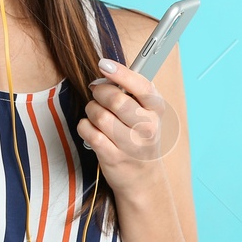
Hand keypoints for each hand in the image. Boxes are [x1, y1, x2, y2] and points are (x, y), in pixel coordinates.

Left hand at [78, 60, 182, 198]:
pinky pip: (88, 131)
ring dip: (91, 110)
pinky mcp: (113, 157)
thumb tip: (105, 72)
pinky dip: (84, 126)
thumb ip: (130, 91)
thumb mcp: (145, 113)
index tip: (103, 64)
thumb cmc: (139, 137)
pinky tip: (91, 129)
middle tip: (97, 93)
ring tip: (96, 114)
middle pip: (115, 99)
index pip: (141, 85)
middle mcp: (148, 127)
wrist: (142, 178)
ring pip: (99, 115)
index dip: (120, 72)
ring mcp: (131, 144)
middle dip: (99, 92)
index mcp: (156, 110)